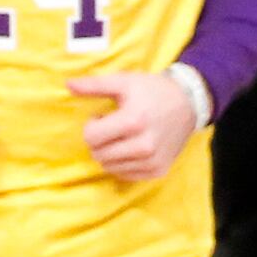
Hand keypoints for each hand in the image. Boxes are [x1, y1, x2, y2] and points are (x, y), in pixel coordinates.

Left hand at [70, 68, 199, 182]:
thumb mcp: (124, 82)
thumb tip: (68, 84)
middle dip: (99, 141)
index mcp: (134, 120)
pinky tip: (132, 147)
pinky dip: (122, 163)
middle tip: (113, 127)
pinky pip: (125, 175)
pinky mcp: (158, 171)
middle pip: (98, 155)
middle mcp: (144, 145)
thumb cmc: (152, 90)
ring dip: (109, 153)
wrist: (188, 104)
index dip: (91, 126)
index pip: (91, 138)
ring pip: (109, 167)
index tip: (102, 116)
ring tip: (123, 136)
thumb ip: (94, 85)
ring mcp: (152, 161)